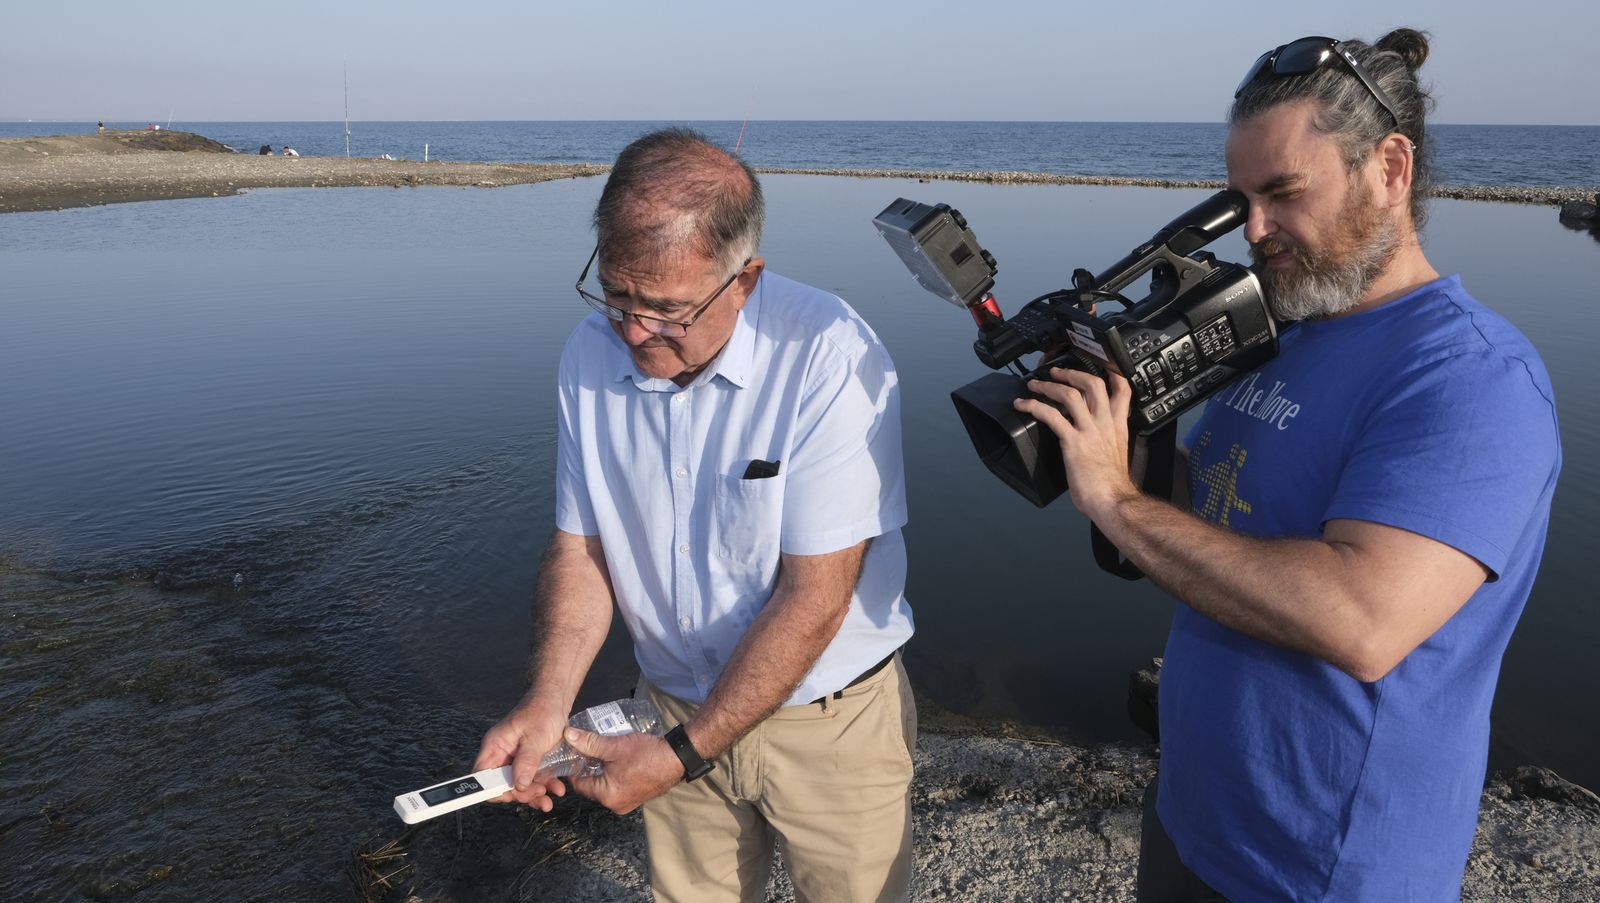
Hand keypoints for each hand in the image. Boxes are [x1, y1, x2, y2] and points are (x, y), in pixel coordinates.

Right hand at [473, 702, 569, 812]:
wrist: (557, 699)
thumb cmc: (543, 711)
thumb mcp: (535, 737)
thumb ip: (526, 761)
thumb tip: (518, 785)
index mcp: (495, 746)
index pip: (482, 775)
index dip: (493, 789)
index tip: (512, 796)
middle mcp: (502, 754)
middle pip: (502, 784)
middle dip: (520, 793)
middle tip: (539, 793)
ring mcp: (516, 759)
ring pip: (519, 785)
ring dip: (534, 794)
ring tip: (550, 798)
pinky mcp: (530, 761)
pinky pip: (533, 779)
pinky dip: (544, 786)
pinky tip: (557, 788)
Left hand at [563, 728, 683, 814]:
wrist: (678, 758)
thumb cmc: (647, 754)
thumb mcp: (615, 746)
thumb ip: (589, 742)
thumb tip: (568, 735)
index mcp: (607, 796)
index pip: (579, 785)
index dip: (574, 767)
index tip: (573, 752)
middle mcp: (615, 804)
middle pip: (592, 787)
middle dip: (588, 768)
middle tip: (587, 749)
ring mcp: (627, 803)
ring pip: (605, 786)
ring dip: (601, 771)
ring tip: (601, 752)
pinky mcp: (637, 797)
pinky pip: (617, 787)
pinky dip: (613, 775)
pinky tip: (616, 760)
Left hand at [1014, 366, 1140, 521]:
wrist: (1112, 500)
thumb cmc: (1112, 485)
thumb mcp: (1117, 454)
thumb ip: (1107, 439)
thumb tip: (1094, 439)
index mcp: (1118, 426)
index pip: (1122, 389)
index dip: (1111, 372)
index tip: (1097, 365)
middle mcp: (1105, 423)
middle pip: (1093, 383)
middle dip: (1072, 372)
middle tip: (1057, 372)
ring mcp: (1089, 430)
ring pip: (1070, 394)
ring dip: (1049, 385)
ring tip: (1035, 384)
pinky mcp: (1073, 441)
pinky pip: (1051, 415)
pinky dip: (1034, 406)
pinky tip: (1023, 405)